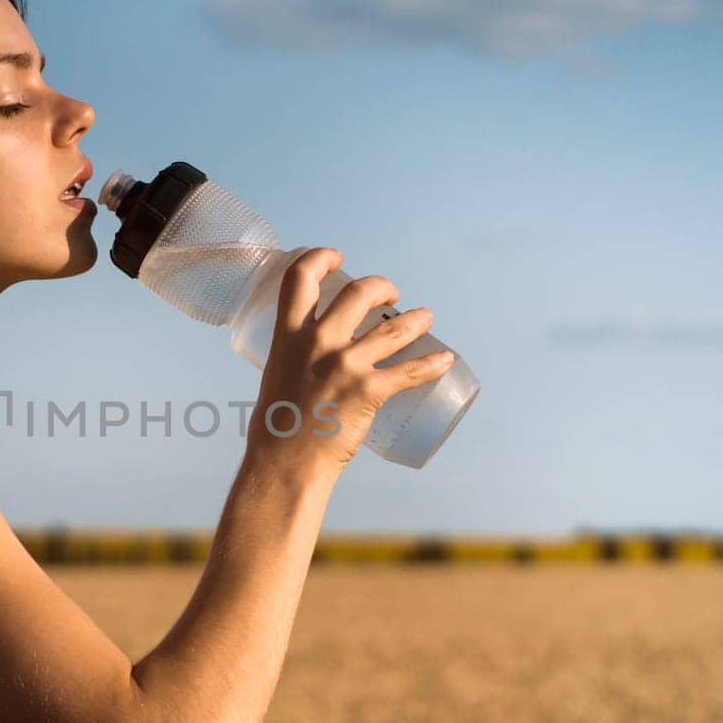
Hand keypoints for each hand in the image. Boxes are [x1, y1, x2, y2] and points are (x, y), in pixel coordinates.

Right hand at [245, 248, 453, 474]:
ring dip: (415, 319)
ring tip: (425, 317)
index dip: (321, 258)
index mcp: (288, 336)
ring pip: (393, 328)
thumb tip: (311, 355)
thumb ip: (294, 357)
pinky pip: (411, 371)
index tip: (337, 258)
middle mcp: (317, 343)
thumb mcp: (276, 376)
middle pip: (358, 293)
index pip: (299, 278)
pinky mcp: (368, 391)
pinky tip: (446, 359)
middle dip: (381, 287)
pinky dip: (433, 363)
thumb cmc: (276, 428)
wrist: (284, 464)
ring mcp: (345, 365)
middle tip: (391, 296)